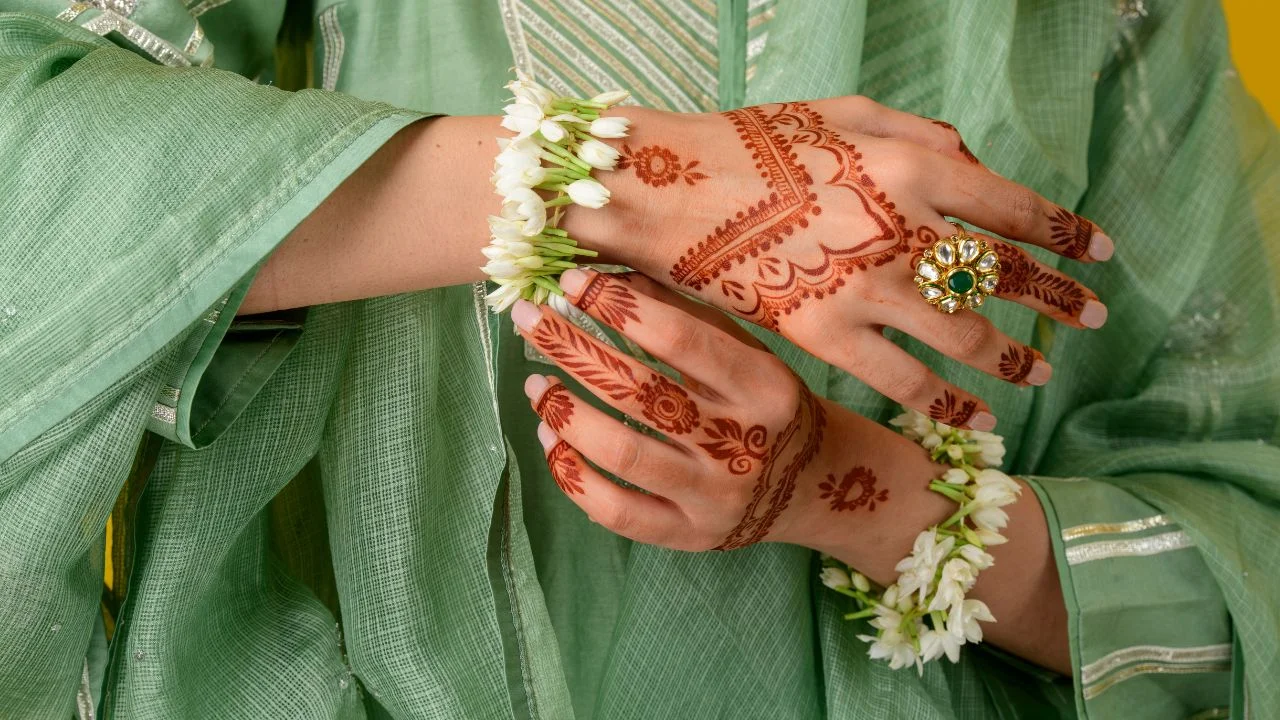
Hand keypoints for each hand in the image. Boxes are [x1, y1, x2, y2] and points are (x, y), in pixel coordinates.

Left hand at [511, 269, 947, 556]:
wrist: (812, 484)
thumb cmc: (767, 402)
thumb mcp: (746, 351)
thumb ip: (682, 315)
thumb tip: (605, 275)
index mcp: (764, 388)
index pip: (681, 341)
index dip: (618, 307)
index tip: (570, 282)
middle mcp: (741, 445)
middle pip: (641, 393)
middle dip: (573, 350)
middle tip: (529, 320)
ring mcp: (713, 498)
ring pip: (623, 453)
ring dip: (566, 411)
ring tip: (534, 383)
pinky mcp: (688, 537)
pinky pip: (616, 511)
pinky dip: (572, 474)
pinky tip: (551, 438)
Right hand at [567, 99, 1112, 430]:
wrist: (669, 190)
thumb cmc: (754, 142)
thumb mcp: (846, 112)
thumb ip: (921, 135)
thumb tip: (974, 162)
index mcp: (916, 167)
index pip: (1016, 208)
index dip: (1066, 233)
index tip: (1099, 252)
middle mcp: (904, 230)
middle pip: (1004, 276)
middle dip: (1058, 299)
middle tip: (1094, 318)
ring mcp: (866, 288)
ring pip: (965, 336)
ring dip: (1015, 357)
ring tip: (1043, 371)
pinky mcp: (824, 334)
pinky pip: (903, 379)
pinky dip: (948, 401)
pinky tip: (979, 415)